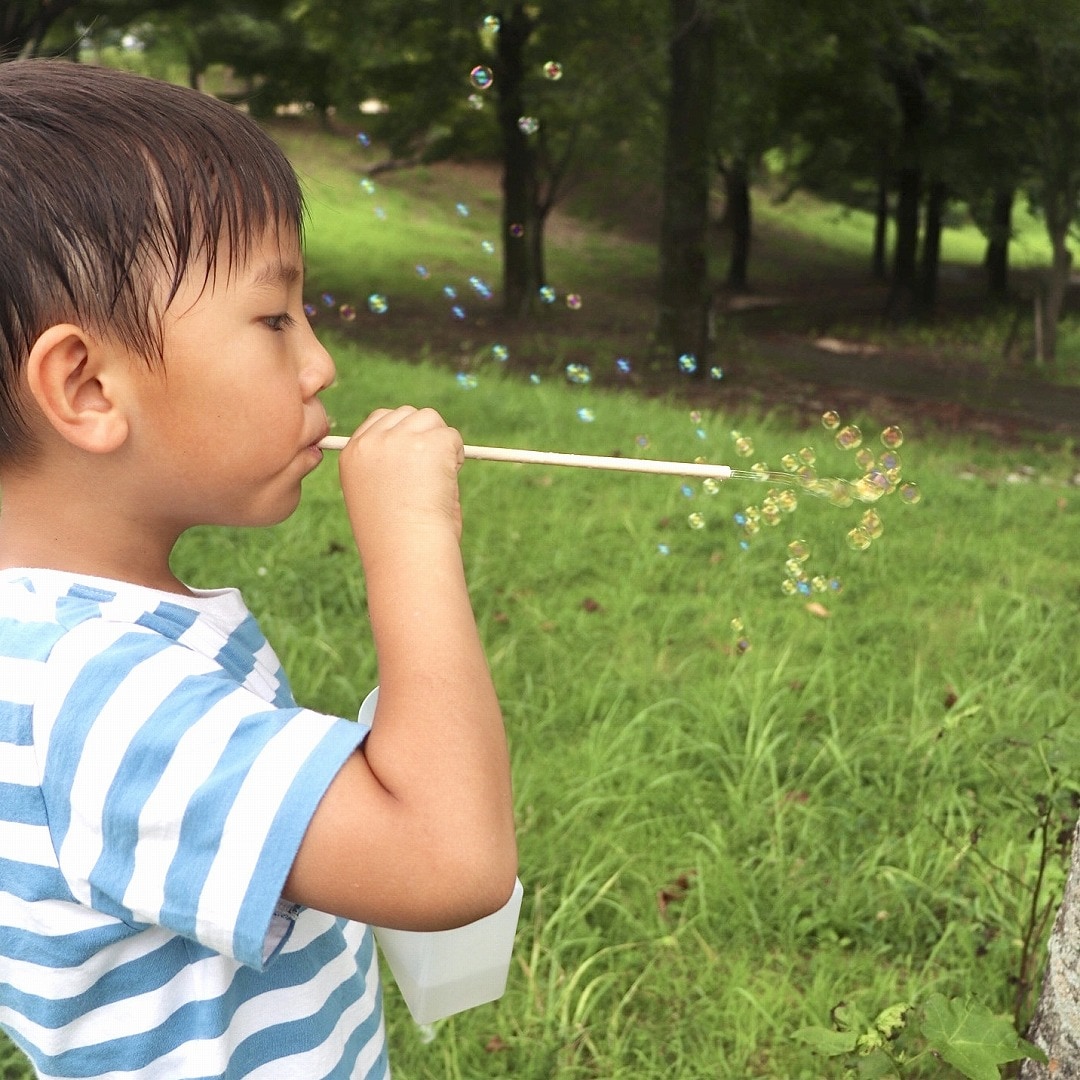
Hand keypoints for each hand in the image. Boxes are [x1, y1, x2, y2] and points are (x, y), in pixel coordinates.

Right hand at [337, 406, 464, 545]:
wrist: (407, 553)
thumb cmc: (397, 539)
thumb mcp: (379, 496)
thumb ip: (390, 466)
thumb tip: (424, 449)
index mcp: (352, 455)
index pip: (380, 420)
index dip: (404, 436)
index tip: (415, 460)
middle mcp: (371, 442)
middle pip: (407, 414)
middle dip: (424, 437)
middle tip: (430, 475)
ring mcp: (398, 439)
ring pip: (431, 420)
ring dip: (441, 445)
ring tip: (437, 482)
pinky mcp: (428, 442)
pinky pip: (452, 437)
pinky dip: (457, 457)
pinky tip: (446, 484)